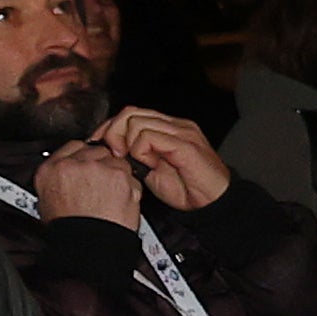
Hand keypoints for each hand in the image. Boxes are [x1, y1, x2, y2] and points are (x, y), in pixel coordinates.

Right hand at [33, 137, 145, 229]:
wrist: (88, 248)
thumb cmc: (71, 232)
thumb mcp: (48, 202)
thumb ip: (59, 179)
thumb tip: (69, 175)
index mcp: (50, 170)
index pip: (72, 147)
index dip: (84, 158)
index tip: (88, 167)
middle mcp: (72, 164)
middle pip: (95, 151)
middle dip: (101, 166)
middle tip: (101, 187)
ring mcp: (97, 168)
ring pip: (114, 160)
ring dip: (116, 176)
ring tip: (110, 198)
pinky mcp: (118, 175)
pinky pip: (130, 174)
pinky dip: (130, 187)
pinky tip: (121, 202)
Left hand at [99, 110, 229, 208]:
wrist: (214, 203)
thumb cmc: (187, 190)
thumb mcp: (152, 170)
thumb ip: (137, 154)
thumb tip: (113, 148)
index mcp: (169, 129)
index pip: (132, 114)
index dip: (112, 127)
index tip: (102, 145)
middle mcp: (175, 125)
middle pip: (131, 112)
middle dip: (114, 132)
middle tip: (117, 154)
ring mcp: (181, 131)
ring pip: (136, 121)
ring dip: (129, 144)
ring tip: (139, 162)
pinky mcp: (184, 143)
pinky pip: (148, 137)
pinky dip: (141, 151)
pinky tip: (149, 164)